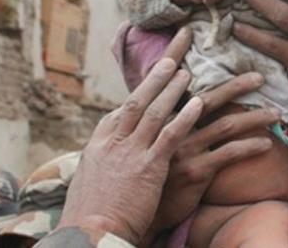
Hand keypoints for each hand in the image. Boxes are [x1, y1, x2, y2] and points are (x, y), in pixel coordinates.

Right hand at [56, 32, 201, 243]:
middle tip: (173, 57)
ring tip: (188, 72)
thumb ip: (108, 158)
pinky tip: (197, 104)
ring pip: (154, 111)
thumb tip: (115, 148)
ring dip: (173, 90)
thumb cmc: (92, 212)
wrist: (90, 233)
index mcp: (101, 141)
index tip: (155, 73)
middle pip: (138, 99)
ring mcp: (131, 152)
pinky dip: (184, 117)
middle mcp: (114, 141)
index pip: (124, 108)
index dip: (142, 88)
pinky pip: (169, 136)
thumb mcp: (93, 177)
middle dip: (156, 76)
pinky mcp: (148, 168)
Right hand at [149, 73, 278, 233]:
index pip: (181, 86)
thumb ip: (164, 122)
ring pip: (225, 125)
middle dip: (235, 86)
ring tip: (275, 114)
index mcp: (159, 118)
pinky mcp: (196, 171)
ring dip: (253, 118)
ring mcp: (183, 149)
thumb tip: (186, 104)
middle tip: (259, 77)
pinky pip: (229, 153)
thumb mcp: (148, 143)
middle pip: (207, 99)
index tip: (198, 41)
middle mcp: (170, 128)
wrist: (139, 210)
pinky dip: (250, 146)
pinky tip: (266, 145)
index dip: (185, 61)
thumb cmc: (150, 175)